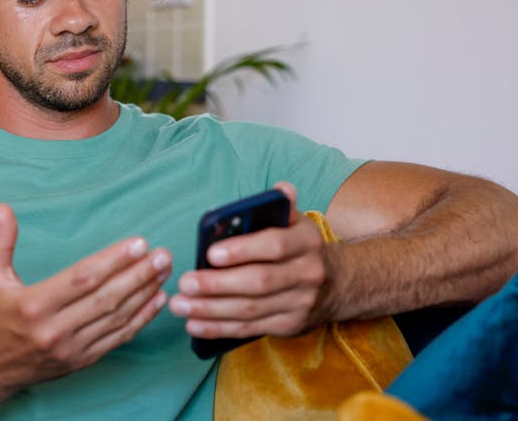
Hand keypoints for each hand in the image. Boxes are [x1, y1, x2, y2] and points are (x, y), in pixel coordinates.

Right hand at [0, 203, 171, 391]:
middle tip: (163, 255)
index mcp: (34, 305)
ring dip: (145, 293)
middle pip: (106, 298)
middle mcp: (55, 329)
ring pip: (117, 319)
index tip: (138, 243)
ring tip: (164, 271)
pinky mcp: (83, 360)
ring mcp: (72, 348)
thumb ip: (1, 242)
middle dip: (139, 275)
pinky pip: (118, 338)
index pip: (82, 278)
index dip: (114, 260)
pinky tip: (157, 300)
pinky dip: (141, 319)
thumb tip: (4, 208)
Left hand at [168, 182, 330, 339]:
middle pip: (258, 282)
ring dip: (211, 310)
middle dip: (217, 284)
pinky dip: (220, 328)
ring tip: (180, 305)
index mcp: (306, 241)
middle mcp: (307, 273)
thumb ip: (281, 207)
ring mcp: (300, 303)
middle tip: (184, 283)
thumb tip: (281, 189)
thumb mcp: (296, 223)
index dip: (242, 250)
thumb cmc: (299, 247)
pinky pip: (250, 328)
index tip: (210, 254)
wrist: (337, 284)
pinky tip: (195, 325)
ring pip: (250, 309)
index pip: (274, 245)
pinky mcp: (289, 325)